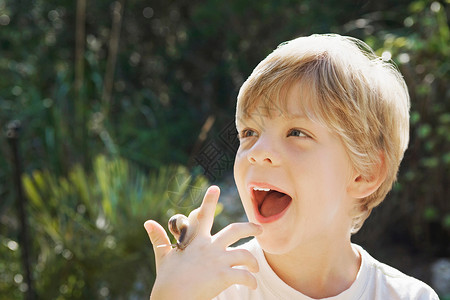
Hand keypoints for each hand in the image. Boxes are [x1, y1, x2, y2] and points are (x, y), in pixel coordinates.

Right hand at [144, 185, 261, 299]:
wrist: (172, 299)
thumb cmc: (167, 280)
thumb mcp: (163, 256)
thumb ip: (159, 238)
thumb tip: (148, 222)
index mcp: (196, 241)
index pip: (203, 216)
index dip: (208, 201)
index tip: (215, 188)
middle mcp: (209, 247)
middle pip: (235, 230)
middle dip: (250, 227)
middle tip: (260, 228)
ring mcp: (218, 261)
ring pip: (244, 254)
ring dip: (253, 262)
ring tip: (255, 269)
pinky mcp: (223, 276)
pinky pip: (245, 276)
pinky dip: (251, 281)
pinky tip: (252, 285)